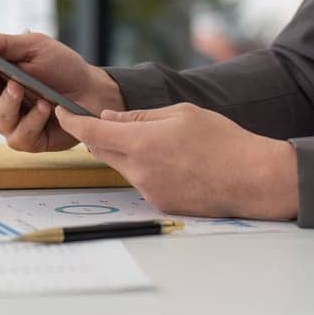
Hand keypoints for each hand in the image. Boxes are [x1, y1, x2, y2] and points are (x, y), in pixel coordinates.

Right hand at [0, 32, 125, 152]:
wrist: (92, 90)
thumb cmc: (63, 67)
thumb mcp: (35, 46)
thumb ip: (2, 44)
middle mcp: (0, 98)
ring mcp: (12, 120)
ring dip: (9, 102)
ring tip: (23, 89)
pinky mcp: (27, 139)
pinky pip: (19, 135)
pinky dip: (32, 120)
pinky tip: (46, 109)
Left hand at [54, 102, 298, 220]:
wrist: (252, 178)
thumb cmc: (222, 139)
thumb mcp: (181, 112)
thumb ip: (141, 116)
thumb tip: (110, 118)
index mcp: (142, 143)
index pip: (91, 133)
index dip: (72, 121)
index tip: (62, 110)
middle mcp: (139, 171)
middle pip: (103, 151)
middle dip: (101, 135)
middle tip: (110, 120)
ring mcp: (149, 191)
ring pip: (123, 167)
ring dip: (128, 152)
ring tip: (162, 142)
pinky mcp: (161, 204)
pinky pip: (142, 182)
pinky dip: (147, 168)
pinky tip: (175, 161)